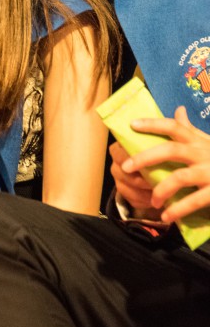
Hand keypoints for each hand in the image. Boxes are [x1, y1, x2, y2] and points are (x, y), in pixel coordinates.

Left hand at [118, 106, 209, 222]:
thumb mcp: (209, 141)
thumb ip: (191, 129)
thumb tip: (177, 110)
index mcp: (199, 141)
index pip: (174, 126)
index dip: (152, 123)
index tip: (132, 124)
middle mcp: (203, 153)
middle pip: (170, 150)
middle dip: (145, 157)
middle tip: (125, 166)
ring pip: (180, 177)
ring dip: (161, 189)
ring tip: (151, 201)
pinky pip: (194, 200)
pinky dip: (178, 209)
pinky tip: (166, 216)